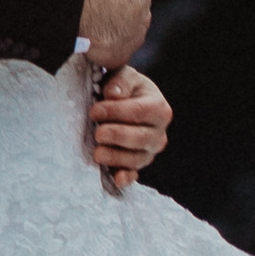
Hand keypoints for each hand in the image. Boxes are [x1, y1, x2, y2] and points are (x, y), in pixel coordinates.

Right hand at [78, 0, 151, 72]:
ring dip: (110, 28)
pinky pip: (110, 51)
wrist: (97, 14)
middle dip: (116, 7)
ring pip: (121, 31)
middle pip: (129, 10)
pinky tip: (90, 43)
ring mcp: (131, 38)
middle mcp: (142, 17)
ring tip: (91, 24)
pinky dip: (102, 47)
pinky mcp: (118, 56)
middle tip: (96, 3)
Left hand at [87, 63, 170, 195]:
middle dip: (116, 136)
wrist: (124, 103)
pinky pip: (133, 174)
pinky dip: (125, 178)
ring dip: (115, 157)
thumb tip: (113, 94)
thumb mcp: (124, 76)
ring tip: (97, 152)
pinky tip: (117, 179)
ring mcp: (149, 151)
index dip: (116, 112)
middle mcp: (159, 133)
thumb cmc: (124, 88)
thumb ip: (121, 81)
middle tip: (97, 133)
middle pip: (140, 138)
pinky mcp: (136, 165)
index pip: (140, 112)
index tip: (95, 111)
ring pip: (135, 158)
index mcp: (159, 109)